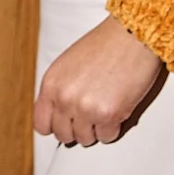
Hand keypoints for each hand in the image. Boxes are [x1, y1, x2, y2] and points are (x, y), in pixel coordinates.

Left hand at [33, 16, 163, 146]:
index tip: (66, 123)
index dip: (55, 126)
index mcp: (51, 84)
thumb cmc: (104, 46)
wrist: (131, 35)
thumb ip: (60, 89)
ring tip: (105, 108)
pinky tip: (117, 108)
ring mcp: (85, 108)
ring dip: (96, 128)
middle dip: (78, 129)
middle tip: (91, 116)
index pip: (42, 124)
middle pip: (63, 135)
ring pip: (85, 139)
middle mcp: (64, 98)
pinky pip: (107, 137)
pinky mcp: (108, 115)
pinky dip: (113, 128)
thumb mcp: (68, 65)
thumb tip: (59, 114)